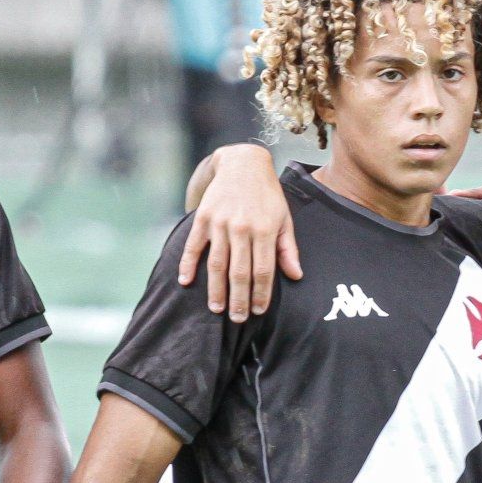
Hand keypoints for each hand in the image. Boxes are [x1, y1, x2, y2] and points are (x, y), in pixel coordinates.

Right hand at [179, 145, 301, 322]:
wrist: (242, 164)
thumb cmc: (267, 195)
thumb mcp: (283, 219)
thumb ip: (287, 248)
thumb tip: (295, 276)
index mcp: (264, 230)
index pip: (263, 271)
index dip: (261, 294)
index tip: (258, 311)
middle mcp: (242, 228)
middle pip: (239, 273)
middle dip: (239, 299)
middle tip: (237, 319)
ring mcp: (220, 223)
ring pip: (217, 264)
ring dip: (216, 290)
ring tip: (217, 309)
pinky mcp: (203, 218)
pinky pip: (194, 246)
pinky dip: (188, 264)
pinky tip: (186, 282)